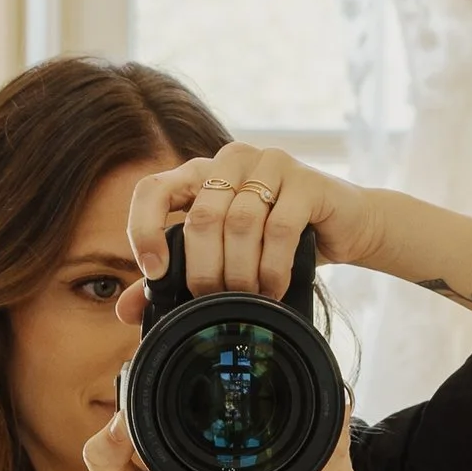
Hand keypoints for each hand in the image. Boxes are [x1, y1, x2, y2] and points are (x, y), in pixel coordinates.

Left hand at [120, 144, 378, 313]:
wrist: (346, 225)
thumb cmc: (280, 240)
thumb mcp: (224, 257)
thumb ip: (175, 276)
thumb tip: (125, 310)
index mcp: (201, 173)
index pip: (152, 189)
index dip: (144, 231)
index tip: (155, 272)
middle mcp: (231, 160)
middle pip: (200, 218)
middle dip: (205, 270)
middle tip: (215, 301)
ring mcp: (270, 164)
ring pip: (239, 223)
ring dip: (241, 272)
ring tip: (248, 297)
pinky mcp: (305, 180)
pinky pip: (279, 228)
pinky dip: (272, 267)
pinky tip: (273, 287)